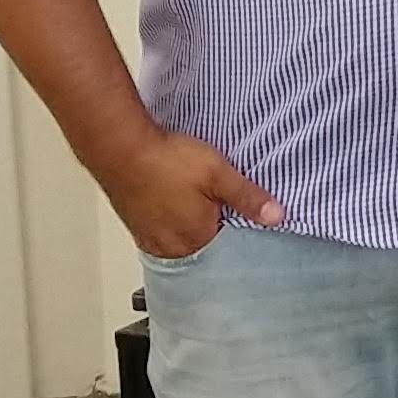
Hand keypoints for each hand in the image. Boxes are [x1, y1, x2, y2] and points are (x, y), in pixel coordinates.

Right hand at [96, 124, 283, 259]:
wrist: (120, 147)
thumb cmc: (166, 161)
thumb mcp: (218, 174)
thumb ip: (248, 198)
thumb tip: (277, 217)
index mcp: (196, 240)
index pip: (228, 251)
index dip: (241, 233)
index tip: (247, 221)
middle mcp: (170, 246)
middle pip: (204, 249)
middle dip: (216, 233)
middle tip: (221, 210)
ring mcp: (149, 237)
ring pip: (181, 242)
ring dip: (193, 228)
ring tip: (198, 207)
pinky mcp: (136, 225)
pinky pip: (162, 233)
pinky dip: (173, 224)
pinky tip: (176, 206)